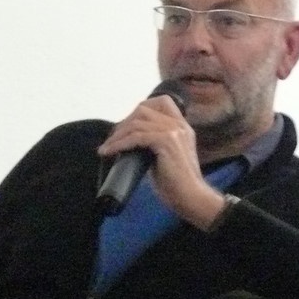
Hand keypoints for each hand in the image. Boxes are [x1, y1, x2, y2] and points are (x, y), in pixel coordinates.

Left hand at [97, 95, 226, 227]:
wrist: (191, 197)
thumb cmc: (177, 184)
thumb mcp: (167, 157)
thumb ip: (155, 145)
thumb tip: (131, 143)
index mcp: (182, 126)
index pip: (162, 101)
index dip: (140, 109)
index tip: (126, 126)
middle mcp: (179, 125)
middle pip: (144, 109)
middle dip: (124, 122)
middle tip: (112, 139)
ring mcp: (174, 132)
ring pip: (137, 123)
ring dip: (117, 135)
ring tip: (107, 148)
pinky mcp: (166, 142)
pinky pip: (136, 136)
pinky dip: (120, 144)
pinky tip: (110, 152)